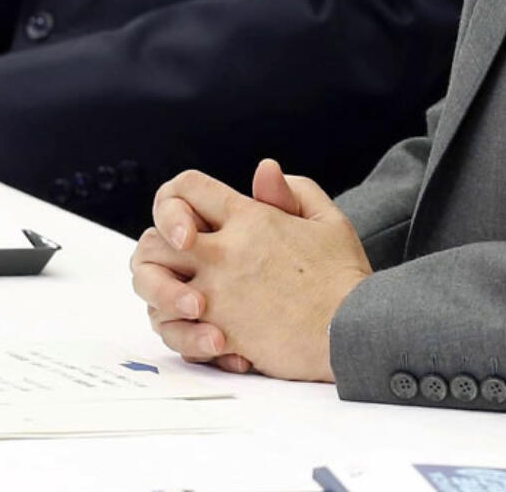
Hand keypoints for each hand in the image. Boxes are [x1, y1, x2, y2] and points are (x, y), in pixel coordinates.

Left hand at [130, 159, 370, 381]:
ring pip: (155, 289)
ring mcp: (217, 295)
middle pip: (155, 242)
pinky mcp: (219, 334)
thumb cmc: (342, 276)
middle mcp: (224, 253)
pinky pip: (173, 330)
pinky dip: (178, 330)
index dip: (179, 198)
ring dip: (161, 291)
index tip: (192, 217)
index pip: (187, 188)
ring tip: (185, 297)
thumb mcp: (327, 219)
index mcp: (248, 219)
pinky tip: (202, 329)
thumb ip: (294, 189)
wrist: (350, 330)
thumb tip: (265, 171)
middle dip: (159, 247)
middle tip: (177, 260)